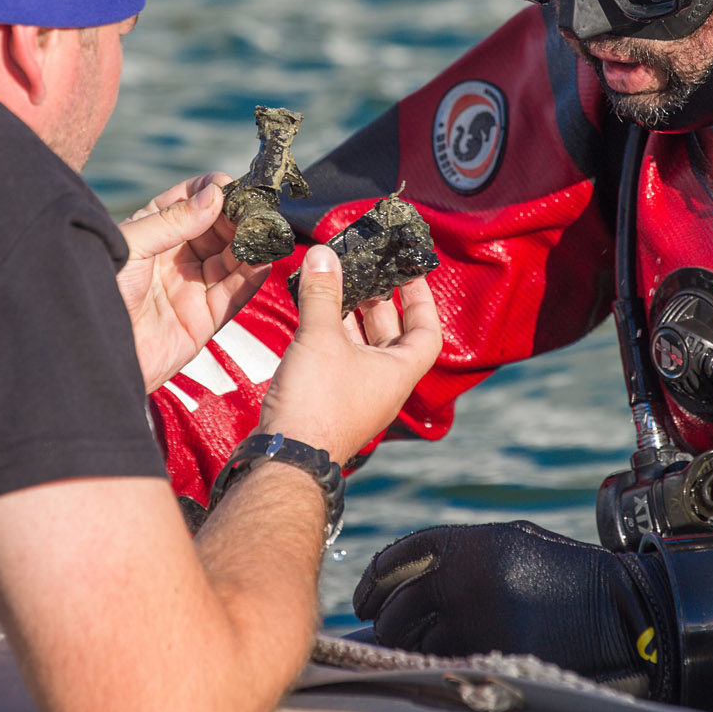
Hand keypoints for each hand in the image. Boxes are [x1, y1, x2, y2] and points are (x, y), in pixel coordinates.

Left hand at [116, 173, 268, 392]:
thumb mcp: (131, 246)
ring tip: (264, 230)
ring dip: (249, 244)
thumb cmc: (97, 292)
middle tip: (255, 208)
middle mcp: (175, 256)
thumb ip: (173, 221)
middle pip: (216, 229)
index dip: (210, 190)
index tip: (229, 185)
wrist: (88, 351)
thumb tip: (214, 194)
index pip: (188, 201)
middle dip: (237, 217)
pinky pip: (234, 293)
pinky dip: (251, 276)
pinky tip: (261, 259)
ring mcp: (191, 287)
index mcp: (151, 231)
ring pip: (231, 259)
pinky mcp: (204, 318)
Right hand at [258, 245, 441, 464]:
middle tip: (364, 270)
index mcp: (398, 371)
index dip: (421, 298)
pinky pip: (338, 359)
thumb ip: (323, 293)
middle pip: (392, 335)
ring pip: (362, 347)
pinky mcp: (330, 400)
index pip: (427, 331)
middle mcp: (384, 385)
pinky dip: (330, 335)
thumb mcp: (321, 337)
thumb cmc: (317, 402)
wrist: (286, 457)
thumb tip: (323, 254)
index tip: (409, 272)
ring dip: (350, 316)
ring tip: (334, 284)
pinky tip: (311, 315)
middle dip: (378, 301)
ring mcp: (357, 394)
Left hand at [352, 521, 668, 693]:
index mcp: (471, 545)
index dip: (374, 581)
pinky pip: (443, 668)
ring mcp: (475, 625)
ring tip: (410, 650)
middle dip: (387, 621)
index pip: (399, 558)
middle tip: (384, 629)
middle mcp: (465, 581)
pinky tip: (437, 667)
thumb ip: (462, 556)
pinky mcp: (489, 661)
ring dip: (407, 648)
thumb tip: (411, 580)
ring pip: (415, 643)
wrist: (622, 615)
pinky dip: (433, 669)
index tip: (364, 600)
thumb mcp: (516, 542)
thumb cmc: (569, 576)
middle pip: (398, 607)